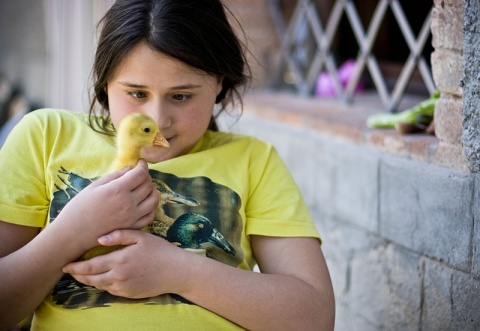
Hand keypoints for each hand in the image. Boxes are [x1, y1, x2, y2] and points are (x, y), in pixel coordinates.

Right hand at [57, 160, 158, 250]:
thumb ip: (115, 176)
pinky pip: (150, 215)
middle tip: (139, 174)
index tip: (140, 162)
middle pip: (148, 185)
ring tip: (144, 187)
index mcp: (118, 190)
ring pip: (154, 200)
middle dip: (146, 176)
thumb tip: (130, 169)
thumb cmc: (80, 207)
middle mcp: (129, 204)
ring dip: (152, 190)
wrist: (73, 233)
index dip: (143, 165)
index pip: (140, 173)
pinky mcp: (133, 228)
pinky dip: (151, 207)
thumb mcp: (95, 186)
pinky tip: (143, 203)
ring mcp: (133, 217)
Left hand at [62, 229, 188, 298]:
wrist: (176, 271)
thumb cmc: (160, 250)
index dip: (76, 267)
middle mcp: (118, 277)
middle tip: (70, 270)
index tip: (66, 264)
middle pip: (90, 279)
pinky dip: (103, 284)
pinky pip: (111, 290)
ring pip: (99, 286)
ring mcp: (123, 288)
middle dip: (78, 275)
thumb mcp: (141, 237)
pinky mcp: (129, 294)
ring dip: (89, 281)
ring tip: (83, 274)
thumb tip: (99, 239)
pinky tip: (103, 278)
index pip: (90, 266)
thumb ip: (119, 235)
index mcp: (119, 261)